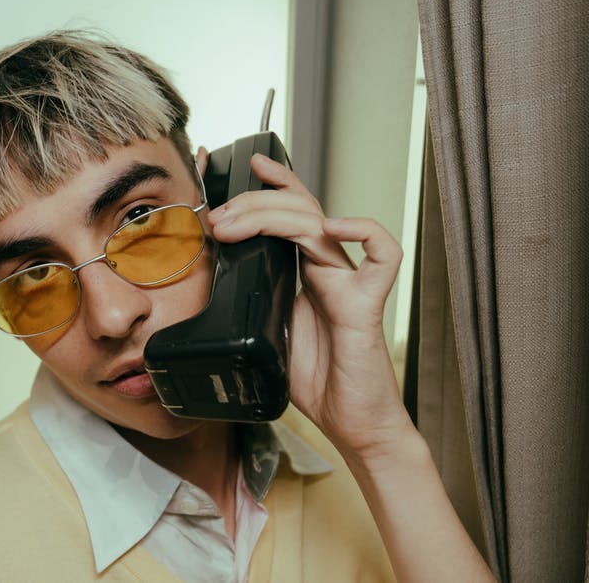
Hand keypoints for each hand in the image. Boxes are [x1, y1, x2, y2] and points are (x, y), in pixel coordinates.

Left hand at [204, 149, 413, 459]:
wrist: (351, 423)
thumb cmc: (316, 380)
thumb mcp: (264, 331)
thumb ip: (248, 302)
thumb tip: (207, 280)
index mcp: (305, 272)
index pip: (290, 212)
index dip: (270, 184)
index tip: (240, 166)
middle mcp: (328, 269)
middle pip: (297, 210)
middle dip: (253, 202)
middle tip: (217, 216)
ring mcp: (349, 281)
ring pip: (318, 223)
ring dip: (271, 215)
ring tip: (234, 225)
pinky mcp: (367, 303)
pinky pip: (381, 255)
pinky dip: (363, 230)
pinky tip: (332, 228)